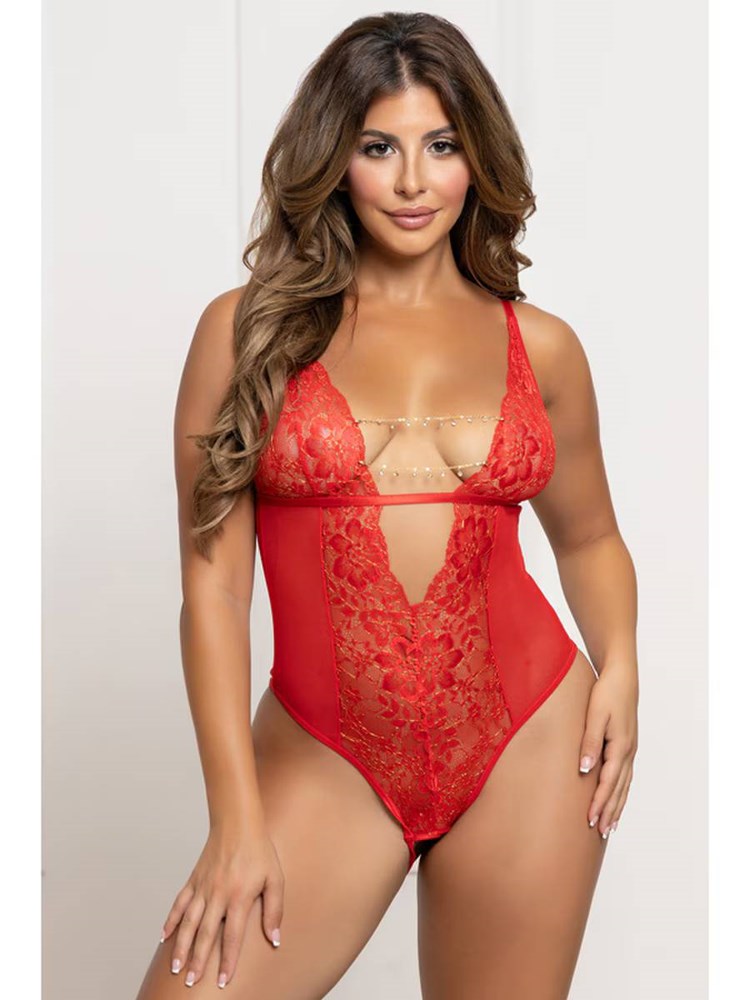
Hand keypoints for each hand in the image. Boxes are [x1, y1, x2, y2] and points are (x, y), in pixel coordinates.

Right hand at [159, 825, 284, 988]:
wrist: (238, 823)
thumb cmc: (259, 851)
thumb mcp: (275, 879)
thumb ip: (274, 910)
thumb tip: (275, 939)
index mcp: (239, 896)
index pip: (232, 936)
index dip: (227, 960)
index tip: (223, 981)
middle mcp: (218, 894)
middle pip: (205, 934)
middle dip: (197, 961)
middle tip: (191, 982)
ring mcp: (203, 887)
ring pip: (188, 922)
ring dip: (181, 946)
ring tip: (176, 967)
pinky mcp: (194, 879)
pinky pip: (179, 903)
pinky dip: (171, 920)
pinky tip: (164, 937)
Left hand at [578, 663, 638, 838]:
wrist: (622, 677)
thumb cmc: (606, 693)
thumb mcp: (596, 716)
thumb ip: (590, 742)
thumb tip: (585, 770)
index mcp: (620, 747)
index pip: (608, 783)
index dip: (599, 803)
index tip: (591, 821)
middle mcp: (628, 752)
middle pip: (619, 790)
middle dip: (609, 812)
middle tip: (601, 833)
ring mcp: (629, 751)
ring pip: (624, 786)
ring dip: (617, 806)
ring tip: (610, 827)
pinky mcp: (627, 746)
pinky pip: (625, 777)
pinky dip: (621, 793)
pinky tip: (616, 800)